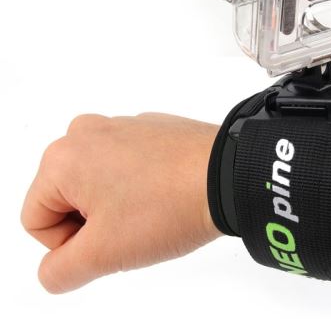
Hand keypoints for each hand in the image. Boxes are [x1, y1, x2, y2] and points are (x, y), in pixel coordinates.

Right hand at [21, 113, 220, 293]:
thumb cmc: (166, 209)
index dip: (69, 245)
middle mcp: (86, 132)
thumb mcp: (104, 254)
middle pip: (65, 197)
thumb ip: (60, 270)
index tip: (111, 241)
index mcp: (63, 158)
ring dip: (115, 204)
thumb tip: (55, 267)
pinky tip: (166, 191)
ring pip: (97, 182)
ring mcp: (121, 125)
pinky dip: (138, 182)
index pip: (36, 221)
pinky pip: (126, 163)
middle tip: (132, 227)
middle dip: (92, 222)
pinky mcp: (150, 126)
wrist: (228, 175)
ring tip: (151, 210)